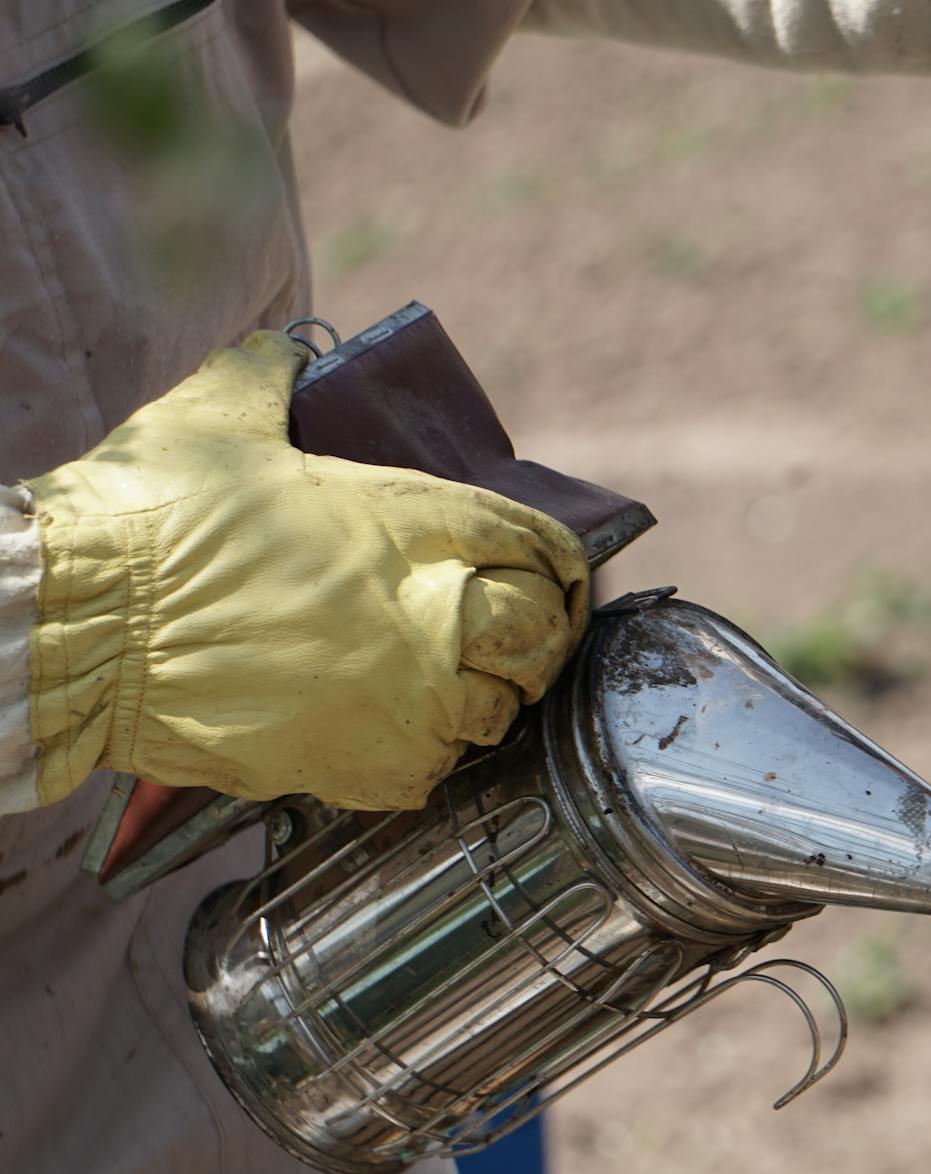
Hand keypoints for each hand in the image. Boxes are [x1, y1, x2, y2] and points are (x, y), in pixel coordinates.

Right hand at [23, 332, 589, 810]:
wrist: (80, 626)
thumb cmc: (149, 518)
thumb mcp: (219, 415)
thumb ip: (273, 375)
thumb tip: (289, 350)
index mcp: (412, 520)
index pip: (538, 542)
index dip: (558, 561)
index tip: (555, 574)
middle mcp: (428, 610)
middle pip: (539, 631)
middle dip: (538, 634)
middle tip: (518, 637)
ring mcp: (403, 697)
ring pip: (495, 710)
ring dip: (483, 699)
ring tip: (453, 687)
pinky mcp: (361, 762)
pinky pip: (432, 773)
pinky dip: (424, 758)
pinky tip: (396, 734)